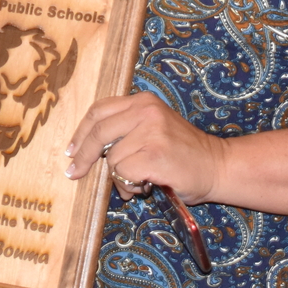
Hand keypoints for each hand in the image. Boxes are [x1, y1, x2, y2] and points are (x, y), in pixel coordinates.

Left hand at [64, 92, 225, 204]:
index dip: (81, 132)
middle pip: (98, 132)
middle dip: (82, 156)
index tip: (71, 150)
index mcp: (143, 101)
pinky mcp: (154, 154)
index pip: (99, 111)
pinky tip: (146, 186)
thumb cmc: (182, 153)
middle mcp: (146, 110)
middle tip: (74, 172)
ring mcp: (151, 131)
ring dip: (119, 178)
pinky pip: (124, 174)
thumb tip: (84, 149)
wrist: (217, 166)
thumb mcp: (153, 128)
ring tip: (139, 182)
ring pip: (112, 159)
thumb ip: (125, 130)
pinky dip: (129, 186)